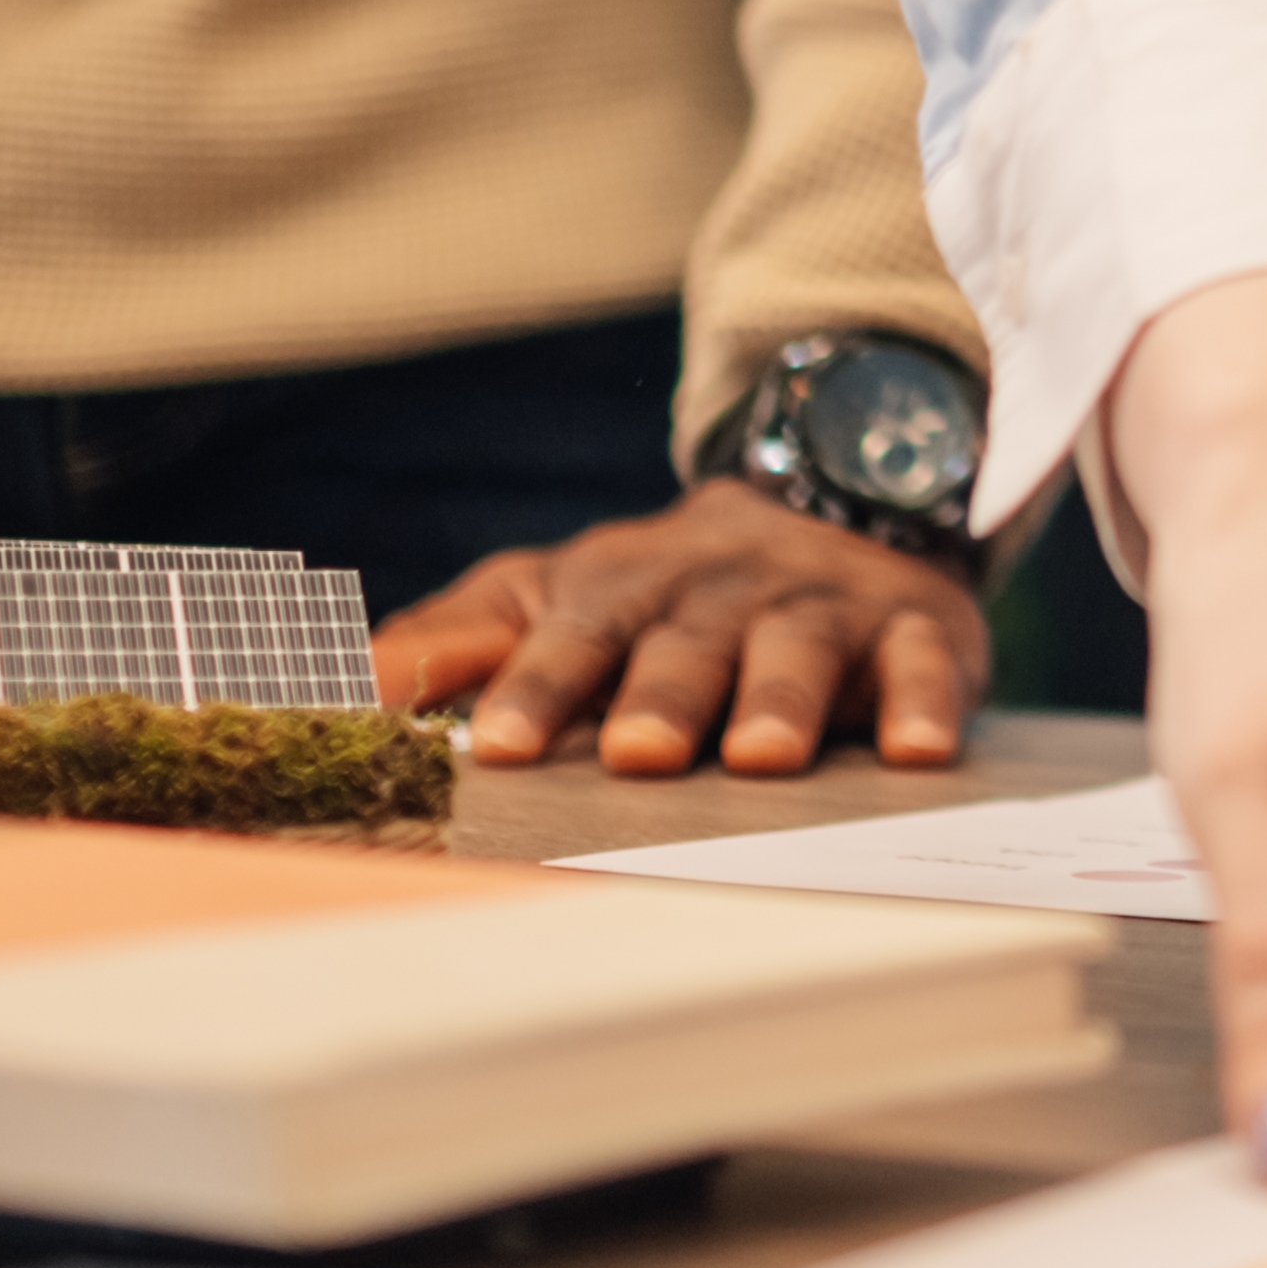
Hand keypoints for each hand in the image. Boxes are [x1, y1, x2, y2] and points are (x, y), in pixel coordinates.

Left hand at [380, 482, 986, 777]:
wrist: (825, 508)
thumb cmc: (657, 594)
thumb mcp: (552, 597)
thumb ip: (456, 639)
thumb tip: (340, 683)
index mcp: (624, 586)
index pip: (570, 631)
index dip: (532, 685)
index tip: (491, 747)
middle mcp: (722, 588)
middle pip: (685, 638)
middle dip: (660, 693)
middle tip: (633, 755)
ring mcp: (822, 605)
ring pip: (798, 646)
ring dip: (779, 697)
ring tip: (759, 759)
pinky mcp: (917, 627)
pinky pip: (926, 661)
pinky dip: (925, 702)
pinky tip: (919, 750)